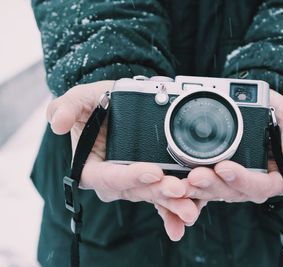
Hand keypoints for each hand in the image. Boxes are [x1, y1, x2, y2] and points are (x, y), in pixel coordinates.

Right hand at [47, 81, 199, 240]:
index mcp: (92, 169)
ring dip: (173, 203)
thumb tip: (56, 124)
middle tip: (179, 190)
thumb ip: (66, 107)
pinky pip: (164, 197)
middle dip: (158, 192)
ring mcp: (135, 183)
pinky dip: (177, 206)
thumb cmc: (98, 103)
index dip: (129, 176)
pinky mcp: (152, 182)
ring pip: (153, 196)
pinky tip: (193, 210)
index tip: (152, 170)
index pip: (109, 178)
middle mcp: (114, 181)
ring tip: (191, 206)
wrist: (119, 105)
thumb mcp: (81, 98)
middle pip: (136, 191)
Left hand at [185, 90, 282, 203]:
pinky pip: (199, 188)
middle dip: (214, 186)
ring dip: (197, 190)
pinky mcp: (211, 177)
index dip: (244, 180)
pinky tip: (174, 185)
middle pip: (233, 192)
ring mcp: (228, 182)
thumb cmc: (272, 110)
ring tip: (182, 180)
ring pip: (213, 192)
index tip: (226, 168)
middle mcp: (249, 182)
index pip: (262, 186)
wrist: (247, 103)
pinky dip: (187, 190)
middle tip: (196, 175)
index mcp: (272, 174)